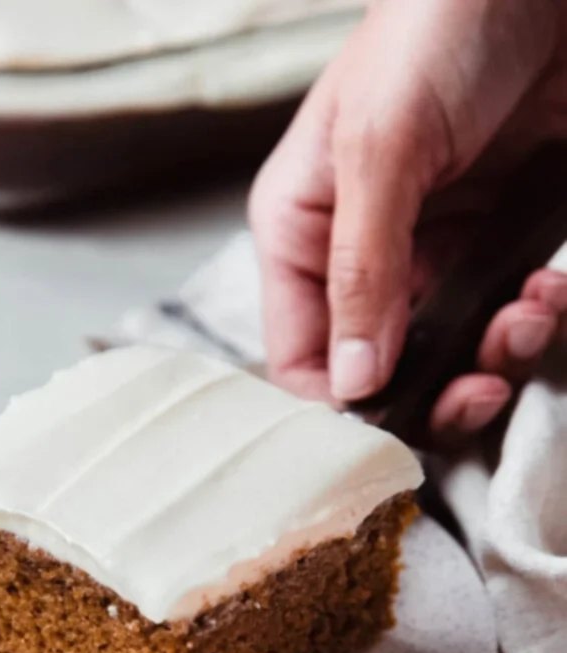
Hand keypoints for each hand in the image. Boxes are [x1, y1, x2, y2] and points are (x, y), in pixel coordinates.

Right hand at [250, 0, 566, 444]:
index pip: (299, 355)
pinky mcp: (492, 244)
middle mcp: (360, 255)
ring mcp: (430, 254)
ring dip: (495, 354)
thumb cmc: (438, 25)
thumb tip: (353, 381)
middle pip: (380, 371)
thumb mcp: (381, 146)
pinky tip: (546, 288)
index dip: (338, 403)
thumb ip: (362, 270)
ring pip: (449, 355)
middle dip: (434, 390)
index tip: (391, 423)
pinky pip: (504, 316)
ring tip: (526, 315)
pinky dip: (532, 319)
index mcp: (302, 231)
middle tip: (478, 386)